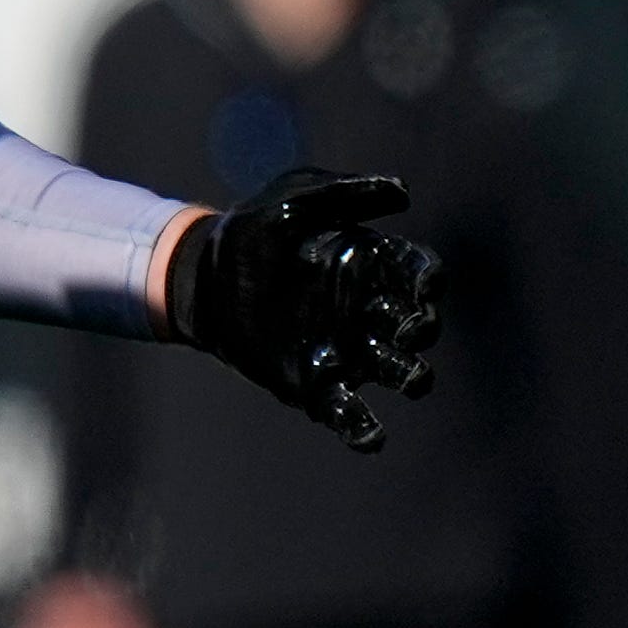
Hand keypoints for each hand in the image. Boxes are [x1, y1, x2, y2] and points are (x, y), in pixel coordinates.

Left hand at [167, 165, 439, 450]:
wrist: (199, 276)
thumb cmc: (250, 231)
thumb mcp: (292, 198)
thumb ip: (343, 193)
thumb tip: (402, 191)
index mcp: (374, 266)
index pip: (418, 273)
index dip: (429, 278)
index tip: (426, 283)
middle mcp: (369, 310)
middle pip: (418, 325)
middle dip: (423, 328)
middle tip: (409, 326)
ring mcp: (347, 349)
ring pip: (398, 370)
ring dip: (412, 376)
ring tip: (408, 378)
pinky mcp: (314, 383)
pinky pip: (349, 413)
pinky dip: (364, 429)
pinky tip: (371, 437)